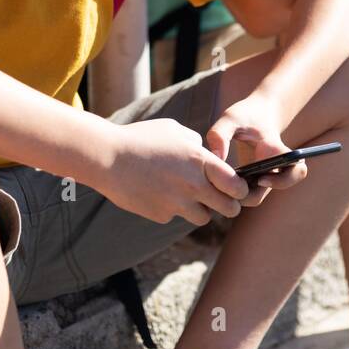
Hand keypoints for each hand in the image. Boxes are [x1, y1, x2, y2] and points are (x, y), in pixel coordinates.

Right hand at [96, 118, 249, 225]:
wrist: (107, 158)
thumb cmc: (141, 138)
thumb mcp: (175, 130)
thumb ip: (197, 144)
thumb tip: (207, 154)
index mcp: (200, 161)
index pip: (236, 185)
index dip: (241, 190)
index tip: (238, 189)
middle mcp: (193, 185)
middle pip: (228, 208)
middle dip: (229, 205)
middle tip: (223, 201)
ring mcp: (177, 203)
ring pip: (204, 217)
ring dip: (201, 209)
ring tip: (188, 195)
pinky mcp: (161, 215)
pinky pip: (176, 216)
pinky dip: (172, 209)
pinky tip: (158, 193)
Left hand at [206, 93, 305, 206]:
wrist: (258, 113)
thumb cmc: (246, 115)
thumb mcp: (231, 118)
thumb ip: (220, 134)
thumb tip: (216, 158)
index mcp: (277, 150)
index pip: (295, 171)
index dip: (281, 181)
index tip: (259, 179)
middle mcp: (277, 166)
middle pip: (271, 192)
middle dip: (252, 195)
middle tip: (230, 187)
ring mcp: (267, 174)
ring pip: (257, 197)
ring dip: (240, 196)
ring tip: (222, 183)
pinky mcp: (256, 179)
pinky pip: (247, 194)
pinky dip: (234, 193)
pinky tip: (220, 181)